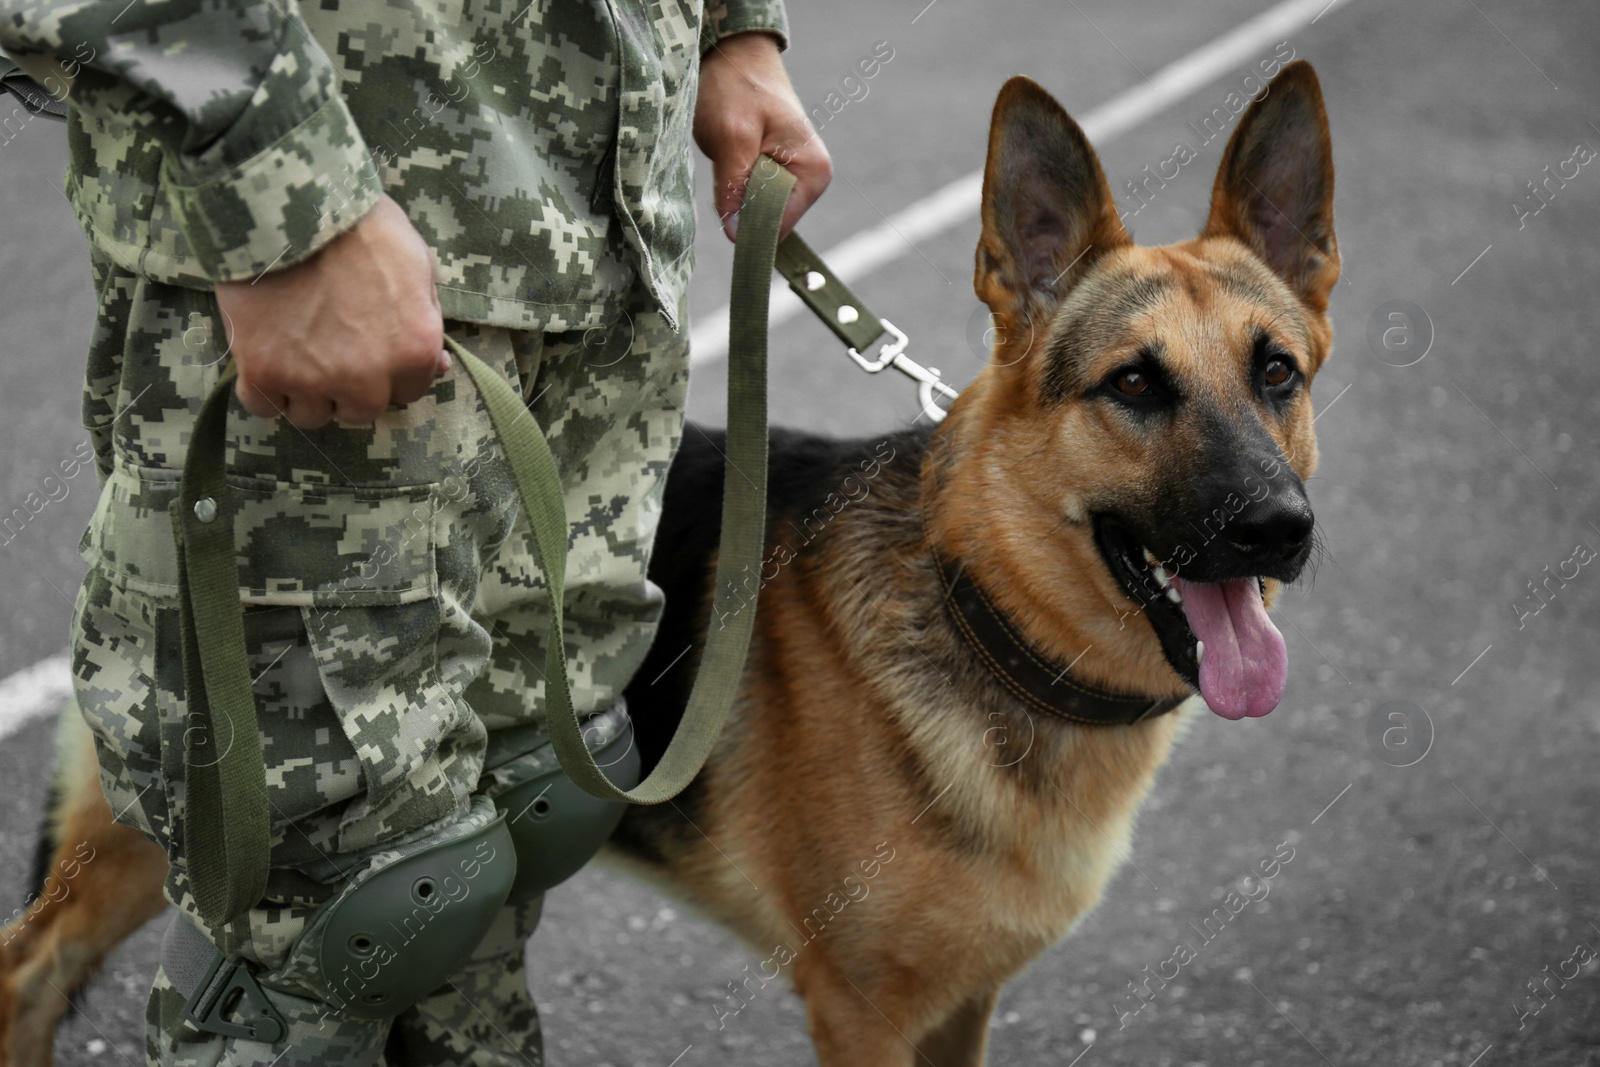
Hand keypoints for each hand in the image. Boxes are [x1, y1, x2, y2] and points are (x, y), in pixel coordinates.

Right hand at [216, 195, 448, 428]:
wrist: (291, 205)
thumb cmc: (361, 225)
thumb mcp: (417, 262)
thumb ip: (428, 317)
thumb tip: (437, 365)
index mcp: (414, 351)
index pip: (408, 392)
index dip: (388, 372)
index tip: (368, 352)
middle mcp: (369, 377)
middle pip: (360, 411)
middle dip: (348, 387)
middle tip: (328, 349)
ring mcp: (314, 378)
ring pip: (312, 415)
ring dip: (305, 392)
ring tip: (295, 351)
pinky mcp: (263, 371)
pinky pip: (263, 406)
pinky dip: (263, 389)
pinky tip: (264, 359)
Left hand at [695, 31, 831, 240]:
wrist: (736, 55)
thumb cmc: (738, 87)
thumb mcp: (732, 136)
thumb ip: (735, 187)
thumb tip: (736, 234)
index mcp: (812, 173)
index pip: (779, 226)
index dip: (748, 222)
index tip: (726, 200)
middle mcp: (812, 180)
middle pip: (769, 222)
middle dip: (741, 204)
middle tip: (727, 164)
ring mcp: (796, 178)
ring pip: (758, 211)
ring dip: (736, 192)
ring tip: (731, 155)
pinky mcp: (778, 174)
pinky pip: (753, 197)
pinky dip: (736, 185)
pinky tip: (733, 158)